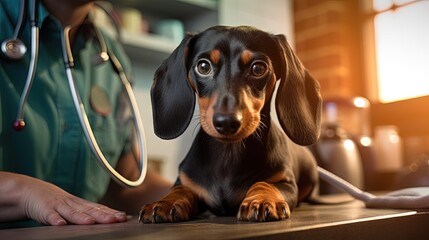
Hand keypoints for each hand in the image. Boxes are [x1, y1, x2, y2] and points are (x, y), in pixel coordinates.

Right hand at [0, 172, 126, 225]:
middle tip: (115, 220)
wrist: (31, 191)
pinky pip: (50, 215)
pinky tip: (60, 224)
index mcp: (81, 203)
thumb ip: (88, 212)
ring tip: (91, 222)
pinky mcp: (44, 210)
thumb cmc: (56, 202)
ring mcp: (58, 206)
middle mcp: (72, 203)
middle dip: (103, 215)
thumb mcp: (74, 206)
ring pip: (72, 212)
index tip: (123, 217)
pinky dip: (55, 219)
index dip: (111, 213)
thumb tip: (110, 218)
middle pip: (89, 210)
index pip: (99, 208)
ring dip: (81, 218)